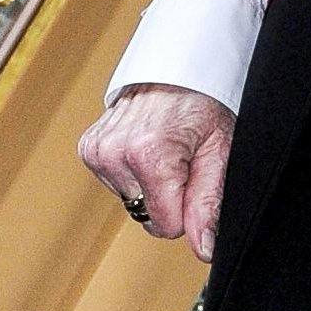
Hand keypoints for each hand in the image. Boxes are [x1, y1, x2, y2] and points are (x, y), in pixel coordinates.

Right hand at [79, 84, 237, 258]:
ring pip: (131, 200)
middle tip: (182, 157)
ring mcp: (97, 151)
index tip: (195, 176)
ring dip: (150, 181)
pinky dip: (133, 171)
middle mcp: (114, 153)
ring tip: (165, 146)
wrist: (177, 61)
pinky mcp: (89, 149)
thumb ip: (210, 202)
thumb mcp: (221, 148)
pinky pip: (116, 183)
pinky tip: (146, 145)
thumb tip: (204, 248)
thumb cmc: (205, 99)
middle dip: (168, 195)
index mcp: (148, 154)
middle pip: (146, 215)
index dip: (187, 208)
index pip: (165, 226)